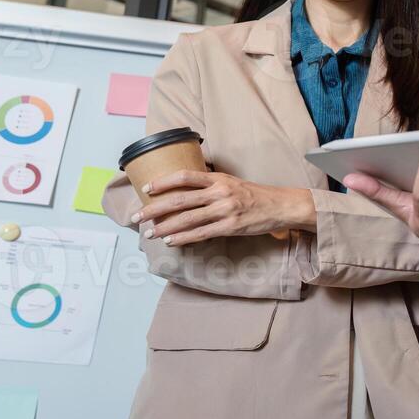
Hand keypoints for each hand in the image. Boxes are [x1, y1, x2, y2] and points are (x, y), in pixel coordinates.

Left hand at [132, 171, 315, 245]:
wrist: (280, 206)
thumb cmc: (255, 195)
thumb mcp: (232, 182)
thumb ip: (210, 184)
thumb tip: (186, 186)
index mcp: (218, 178)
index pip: (185, 177)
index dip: (163, 182)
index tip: (146, 188)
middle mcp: (219, 192)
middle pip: (179, 200)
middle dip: (155, 209)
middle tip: (138, 216)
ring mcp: (225, 210)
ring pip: (187, 219)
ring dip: (165, 227)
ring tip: (150, 233)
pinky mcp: (230, 227)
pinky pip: (201, 234)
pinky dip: (183, 238)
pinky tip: (171, 241)